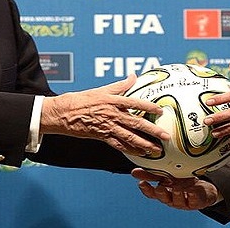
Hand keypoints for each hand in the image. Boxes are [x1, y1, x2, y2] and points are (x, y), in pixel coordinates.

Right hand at [41, 74, 169, 155]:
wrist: (63, 113)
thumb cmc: (82, 100)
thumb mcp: (102, 90)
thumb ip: (120, 85)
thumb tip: (133, 76)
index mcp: (113, 100)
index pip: (135, 103)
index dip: (149, 107)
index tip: (161, 111)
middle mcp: (112, 114)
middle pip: (136, 123)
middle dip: (152, 131)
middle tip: (165, 136)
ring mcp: (107, 127)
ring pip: (130, 137)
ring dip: (145, 144)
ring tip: (157, 150)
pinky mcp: (102, 137)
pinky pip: (119, 145)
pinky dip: (130, 150)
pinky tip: (140, 154)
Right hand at [132, 168, 219, 209]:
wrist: (203, 190)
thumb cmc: (183, 183)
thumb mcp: (167, 176)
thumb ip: (152, 174)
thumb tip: (133, 172)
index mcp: (164, 191)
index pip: (152, 193)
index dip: (146, 189)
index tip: (142, 183)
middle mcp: (171, 198)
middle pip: (164, 198)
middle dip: (161, 193)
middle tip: (159, 188)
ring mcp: (183, 201)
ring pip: (178, 200)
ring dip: (176, 195)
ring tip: (176, 189)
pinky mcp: (195, 202)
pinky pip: (193, 200)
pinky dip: (192, 196)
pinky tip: (191, 192)